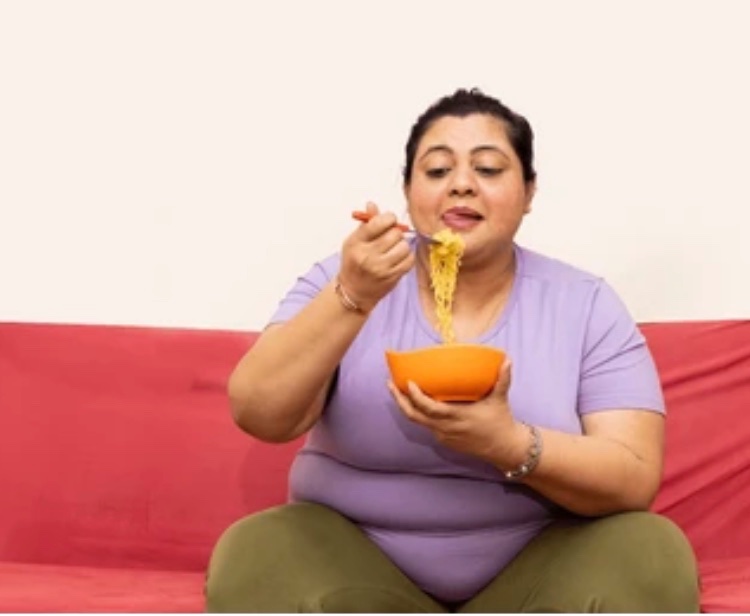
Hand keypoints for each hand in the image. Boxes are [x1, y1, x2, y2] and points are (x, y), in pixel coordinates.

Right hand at [338, 202, 414, 311]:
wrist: (354, 291)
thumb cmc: (354, 263)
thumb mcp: (353, 241)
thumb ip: (366, 224)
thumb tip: (373, 205)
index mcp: (356, 243)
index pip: (377, 223)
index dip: (388, 218)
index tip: (389, 220)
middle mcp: (367, 256)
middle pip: (394, 233)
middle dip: (395, 232)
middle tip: (391, 236)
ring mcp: (380, 268)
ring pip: (404, 246)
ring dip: (402, 245)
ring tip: (394, 248)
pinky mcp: (392, 277)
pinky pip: (409, 260)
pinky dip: (407, 256)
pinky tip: (399, 258)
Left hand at [388, 358, 526, 465]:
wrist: (503, 449)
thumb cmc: (501, 422)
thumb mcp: (500, 399)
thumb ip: (502, 379)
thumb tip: (507, 359)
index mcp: (457, 417)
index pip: (429, 408)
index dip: (416, 396)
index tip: (408, 382)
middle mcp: (446, 428)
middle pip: (414, 416)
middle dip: (399, 400)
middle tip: (389, 383)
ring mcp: (443, 436)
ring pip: (418, 422)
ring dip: (406, 406)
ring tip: (397, 390)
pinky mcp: (444, 440)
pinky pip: (426, 426)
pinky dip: (418, 413)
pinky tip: (415, 401)